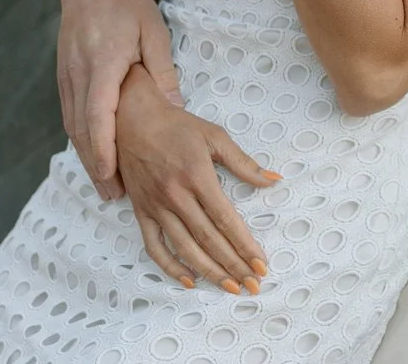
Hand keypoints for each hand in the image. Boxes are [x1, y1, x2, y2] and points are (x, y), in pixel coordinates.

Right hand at [57, 0, 183, 198]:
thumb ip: (162, 72)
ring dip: (87, 156)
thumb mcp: (153, 32)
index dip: (104, 149)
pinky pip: (70, 114)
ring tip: (106, 183)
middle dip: (96, 165)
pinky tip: (95, 153)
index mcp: (104, 63)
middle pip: (82, 130)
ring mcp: (68, 77)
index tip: (111, 175)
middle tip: (113, 195)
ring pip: (73, 126)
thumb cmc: (127, 4)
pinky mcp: (64, 77)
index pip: (99, 115)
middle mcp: (80, 74)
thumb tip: (177, 109)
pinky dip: (81, 138)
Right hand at [116, 65, 278, 292]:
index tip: (262, 264)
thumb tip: (273, 180)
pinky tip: (189, 280)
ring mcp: (156, 207)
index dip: (245, 245)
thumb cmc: (179, 127)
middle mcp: (176, 195)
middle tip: (253, 284)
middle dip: (234, 265)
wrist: (133, 120)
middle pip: (209, 239)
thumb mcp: (215, 136)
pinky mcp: (141, 212)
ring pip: (185, 249)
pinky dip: (170, 268)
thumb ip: (244, 163)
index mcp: (198, 176)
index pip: (226, 220)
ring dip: (209, 272)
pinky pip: (155, 247)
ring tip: (230, 287)